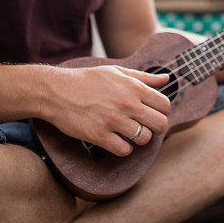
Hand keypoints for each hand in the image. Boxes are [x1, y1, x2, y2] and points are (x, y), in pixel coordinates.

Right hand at [44, 65, 170, 156]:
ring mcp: (113, 121)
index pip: (165, 105)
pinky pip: (124, 150)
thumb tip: (166, 79)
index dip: (162, 111)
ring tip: (130, 133)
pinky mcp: (99, 135)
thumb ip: (144, 77)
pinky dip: (123, 148)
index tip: (153, 113)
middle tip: (147, 127)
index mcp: (134, 87)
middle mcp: (127, 104)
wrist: (57, 91)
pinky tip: (117, 141)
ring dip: (139, 139)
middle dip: (157, 128)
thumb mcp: (117, 71)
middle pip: (160, 124)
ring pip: (144, 139)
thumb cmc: (88, 80)